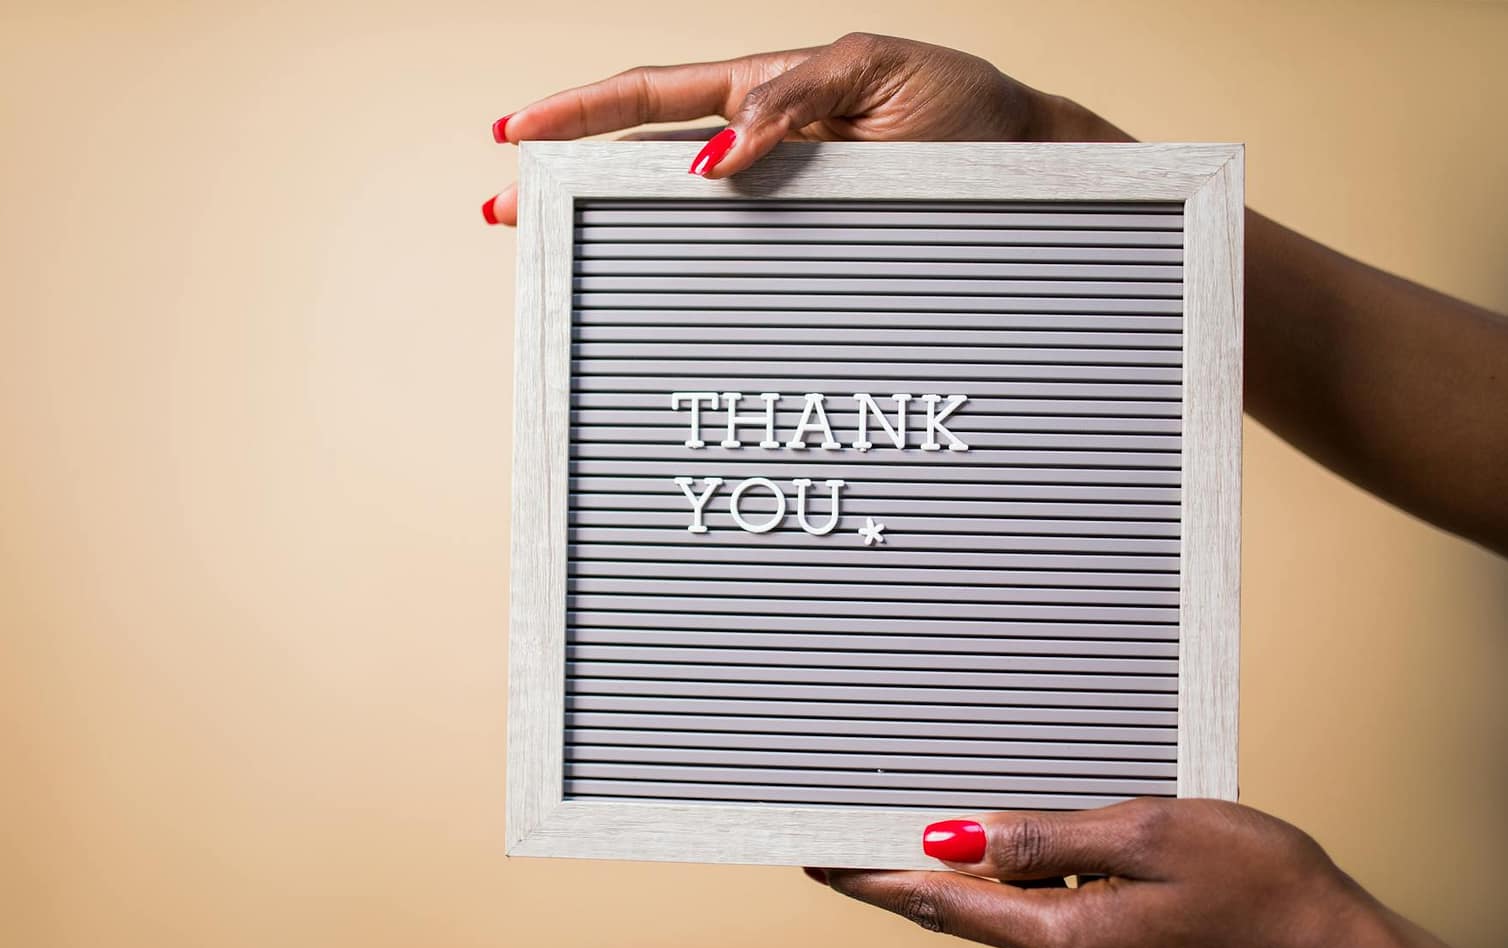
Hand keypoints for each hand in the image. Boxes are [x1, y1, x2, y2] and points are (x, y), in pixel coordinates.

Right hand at [482, 31, 1120, 224]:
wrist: (1031, 172)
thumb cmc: (968, 115)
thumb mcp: (882, 79)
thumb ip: (794, 102)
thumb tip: (714, 155)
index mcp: (770, 89)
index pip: (656, 97)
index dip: (579, 110)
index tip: (514, 129)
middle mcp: (763, 146)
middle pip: (641, 155)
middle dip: (564, 173)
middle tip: (501, 204)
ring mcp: (780, 197)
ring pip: (674, 208)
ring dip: (608, 223)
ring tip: (543, 241)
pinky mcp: (808, 241)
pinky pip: (733, 254)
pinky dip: (680, 269)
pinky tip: (645, 285)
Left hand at [811, 799, 1507, 947]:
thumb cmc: (1265, 889)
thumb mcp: (1150, 831)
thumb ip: (1045, 837)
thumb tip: (957, 838)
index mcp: (1069, 940)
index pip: (940, 905)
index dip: (873, 879)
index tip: (819, 858)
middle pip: (988, 906)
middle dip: (981, 857)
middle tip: (997, 808)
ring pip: (1038, 915)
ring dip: (1050, 871)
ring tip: (1129, 841)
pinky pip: (1073, 932)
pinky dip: (1081, 896)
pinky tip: (1137, 876)